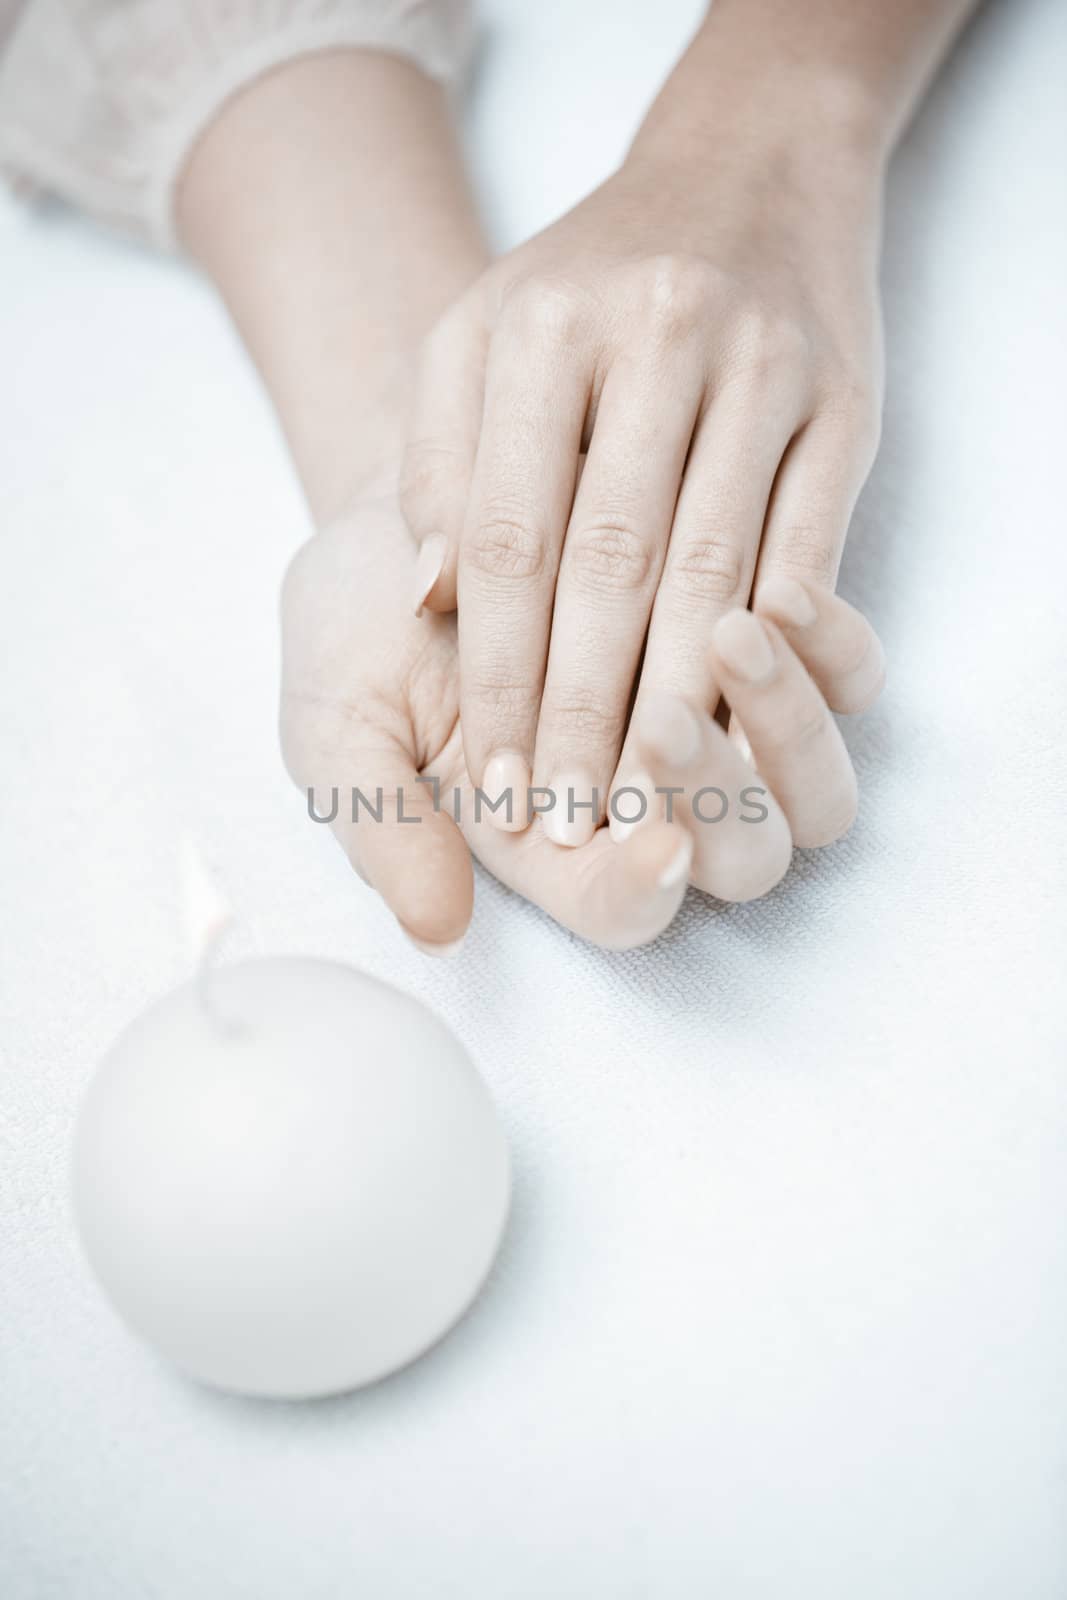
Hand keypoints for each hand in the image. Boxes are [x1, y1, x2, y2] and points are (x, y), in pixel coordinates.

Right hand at [279, 491, 884, 950]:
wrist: (421, 494)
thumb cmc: (365, 621)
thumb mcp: (340, 717)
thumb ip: (381, 824)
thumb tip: (438, 930)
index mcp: (548, 843)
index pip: (621, 908)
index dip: (641, 891)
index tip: (650, 841)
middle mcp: (647, 800)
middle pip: (746, 860)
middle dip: (723, 803)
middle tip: (666, 722)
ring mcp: (714, 727)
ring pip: (814, 784)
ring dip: (789, 725)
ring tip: (734, 633)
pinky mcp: (760, 646)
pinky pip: (849, 678)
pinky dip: (835, 650)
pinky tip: (783, 596)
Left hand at [399, 123, 883, 845]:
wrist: (743, 174)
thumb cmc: (587, 286)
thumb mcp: (478, 342)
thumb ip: (440, 466)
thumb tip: (430, 605)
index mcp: (538, 328)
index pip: (507, 537)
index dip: (497, 671)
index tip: (493, 779)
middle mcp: (654, 337)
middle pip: (609, 565)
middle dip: (582, 712)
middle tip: (566, 820)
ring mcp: (762, 366)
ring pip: (712, 568)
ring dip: (676, 700)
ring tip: (642, 798)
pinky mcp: (844, 403)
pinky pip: (809, 542)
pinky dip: (778, 642)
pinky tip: (741, 718)